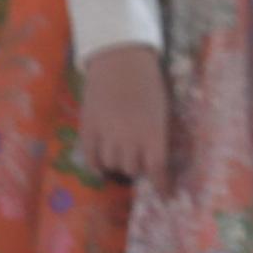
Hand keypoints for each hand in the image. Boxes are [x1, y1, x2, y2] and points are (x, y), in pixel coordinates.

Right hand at [79, 43, 168, 182]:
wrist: (121, 58)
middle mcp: (129, 137)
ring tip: (122, 156)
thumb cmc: (149, 81)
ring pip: (112, 164)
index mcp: (153, 132)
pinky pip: (90, 158)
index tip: (164, 195)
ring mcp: (106, 134)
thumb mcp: (163, 109)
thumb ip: (159, 134)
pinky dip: (97, 165)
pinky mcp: (88, 128)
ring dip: (119, 164)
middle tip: (140, 162)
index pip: (158, 169)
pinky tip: (101, 165)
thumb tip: (158, 160)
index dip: (161, 185)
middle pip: (133, 169)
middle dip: (139, 168)